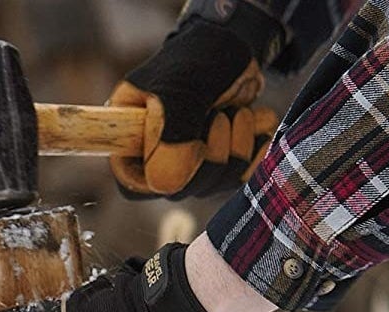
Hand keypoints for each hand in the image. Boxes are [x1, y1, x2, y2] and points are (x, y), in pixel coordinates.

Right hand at [108, 3, 282, 198]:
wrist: (233, 46)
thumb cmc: (197, 59)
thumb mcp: (180, 89)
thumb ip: (172, 134)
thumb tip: (168, 184)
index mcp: (131, 140)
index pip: (134, 185)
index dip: (164, 172)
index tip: (190, 140)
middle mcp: (157, 159)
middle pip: (182, 188)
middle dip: (211, 151)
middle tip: (218, 114)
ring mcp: (189, 166)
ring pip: (214, 183)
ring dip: (238, 144)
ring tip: (237, 111)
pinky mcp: (221, 165)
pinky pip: (242, 177)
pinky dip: (257, 149)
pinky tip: (258, 124)